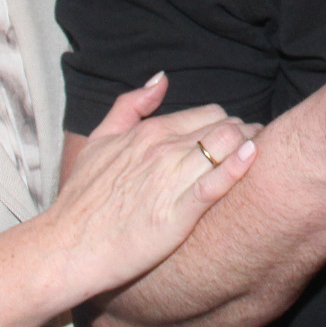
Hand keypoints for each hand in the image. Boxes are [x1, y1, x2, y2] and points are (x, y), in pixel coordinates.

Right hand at [0, 75, 254, 326]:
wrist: (66, 247)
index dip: (228, 124)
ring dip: (249, 146)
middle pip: (225, 126)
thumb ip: (130, 106)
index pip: (210, 113)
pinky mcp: (178, 213)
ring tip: (259, 157)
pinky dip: (238, 166)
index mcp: (149, 131)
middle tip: (254, 148)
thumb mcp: (100, 141)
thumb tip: (161, 79)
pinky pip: (216, 181)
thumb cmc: (82, 199)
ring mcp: (172, 180)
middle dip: (245, 133)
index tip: (238, 137)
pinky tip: (252, 158)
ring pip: (227, 145)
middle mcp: (163, 149)